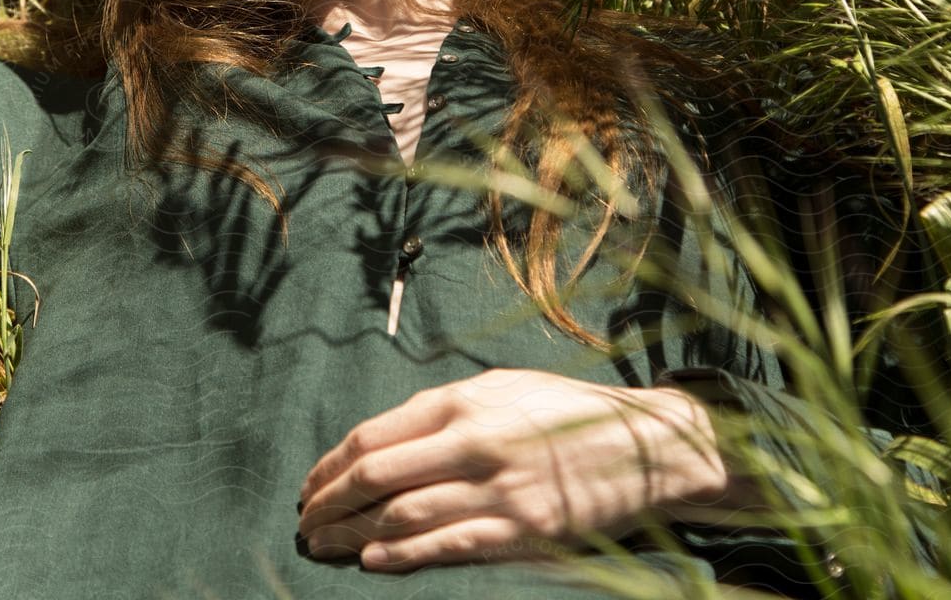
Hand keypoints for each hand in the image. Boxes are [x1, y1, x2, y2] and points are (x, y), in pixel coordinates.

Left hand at [297, 369, 730, 572]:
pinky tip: (371, 562)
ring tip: (324, 548)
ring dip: (353, 536)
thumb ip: (442, 411)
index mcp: (462, 401)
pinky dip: (402, 556)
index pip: (371, 437)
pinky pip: (449, 546)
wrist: (645, 445)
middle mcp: (473, 442)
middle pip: (375, 476)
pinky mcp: (523, 530)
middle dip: (329, 504)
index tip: (309, 487)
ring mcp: (498, 489)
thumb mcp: (500, 388)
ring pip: (402, 516)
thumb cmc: (564, 413)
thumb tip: (378, 443)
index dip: (329, 466)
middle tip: (304, 525)